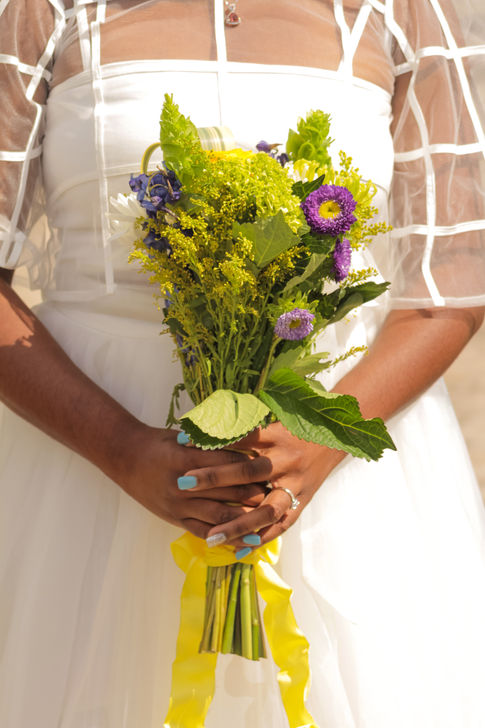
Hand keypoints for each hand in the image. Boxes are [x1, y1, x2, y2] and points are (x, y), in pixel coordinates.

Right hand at [116, 423, 268, 538]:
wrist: (125, 457)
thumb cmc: (160, 442)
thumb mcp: (185, 435)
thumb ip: (213, 441)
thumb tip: (248, 441)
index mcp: (187, 457)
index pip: (227, 464)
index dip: (251, 467)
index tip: (272, 468)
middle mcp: (184, 483)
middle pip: (227, 491)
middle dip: (254, 494)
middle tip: (278, 494)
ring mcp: (179, 504)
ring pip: (218, 515)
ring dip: (245, 519)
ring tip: (268, 520)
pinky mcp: (174, 518)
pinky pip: (203, 532)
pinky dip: (225, 538)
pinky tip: (243, 541)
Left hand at [180, 422, 345, 549]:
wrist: (333, 439)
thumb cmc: (295, 428)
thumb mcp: (271, 420)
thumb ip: (242, 425)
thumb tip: (204, 424)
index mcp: (276, 436)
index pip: (238, 436)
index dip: (212, 437)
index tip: (182, 440)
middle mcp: (285, 460)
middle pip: (247, 470)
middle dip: (215, 478)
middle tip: (183, 483)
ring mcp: (295, 484)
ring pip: (266, 509)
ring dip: (237, 524)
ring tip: (210, 537)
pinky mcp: (301, 502)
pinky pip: (281, 526)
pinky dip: (260, 539)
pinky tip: (239, 550)